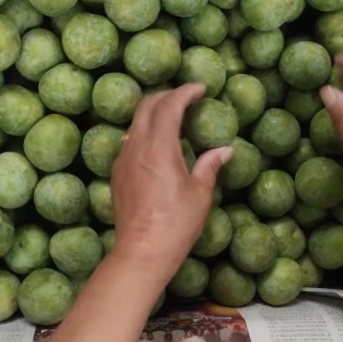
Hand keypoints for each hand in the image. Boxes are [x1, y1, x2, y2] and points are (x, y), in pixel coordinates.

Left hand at [111, 83, 232, 281]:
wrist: (141, 252)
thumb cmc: (176, 224)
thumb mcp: (200, 193)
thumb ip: (210, 165)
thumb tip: (225, 149)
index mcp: (159, 147)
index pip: (169, 105)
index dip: (185, 92)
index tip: (200, 89)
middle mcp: (136, 147)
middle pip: (146, 107)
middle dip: (166, 97)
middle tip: (186, 99)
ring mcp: (123, 160)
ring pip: (135, 124)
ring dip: (153, 114)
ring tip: (174, 119)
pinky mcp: (117, 174)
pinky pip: (130, 142)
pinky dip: (145, 133)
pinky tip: (158, 146)